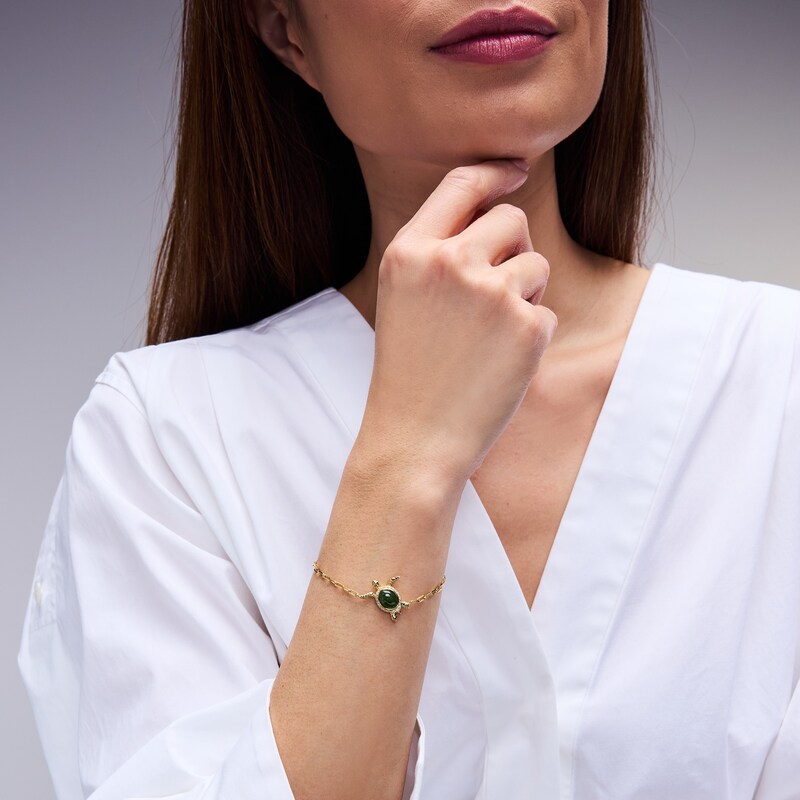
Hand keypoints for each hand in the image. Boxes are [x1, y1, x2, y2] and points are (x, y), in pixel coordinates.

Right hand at [358, 159, 557, 484]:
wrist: (414, 439)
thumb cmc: (409, 372)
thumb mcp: (403, 297)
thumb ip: (439, 251)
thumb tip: (499, 210)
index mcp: (409, 251)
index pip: (461, 184)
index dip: (494, 172)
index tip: (516, 171)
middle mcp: (448, 261)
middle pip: (511, 220)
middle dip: (513, 249)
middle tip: (491, 296)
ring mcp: (489, 292)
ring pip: (536, 264)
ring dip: (525, 295)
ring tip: (487, 338)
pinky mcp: (526, 325)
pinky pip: (546, 312)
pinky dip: (531, 336)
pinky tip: (499, 364)